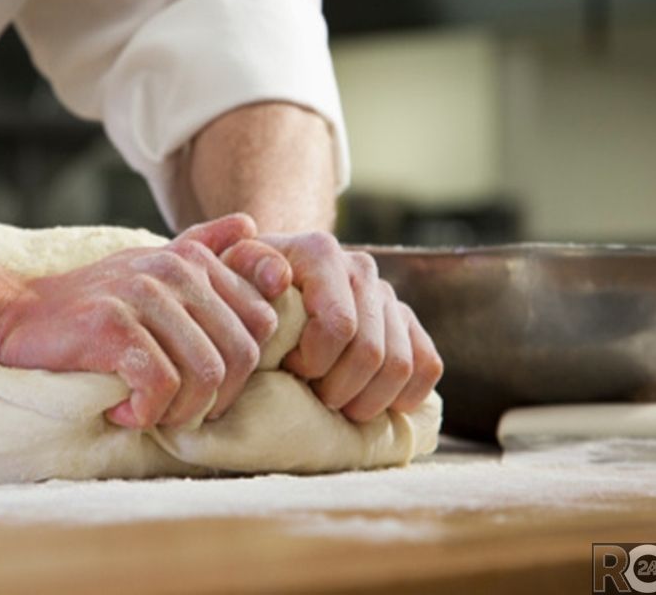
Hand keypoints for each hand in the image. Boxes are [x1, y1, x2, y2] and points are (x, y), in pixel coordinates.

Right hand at [0, 214, 292, 428]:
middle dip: (216, 399)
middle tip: (176, 408)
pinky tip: (122, 410)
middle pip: (242, 354)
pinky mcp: (112, 325)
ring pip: (207, 375)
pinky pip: (161, 385)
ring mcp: (143, 295)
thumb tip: (249, 225)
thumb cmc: (93, 306)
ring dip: (180, 411)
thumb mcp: (150, 267)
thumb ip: (202, 245)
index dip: (242, 367)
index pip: (263, 320)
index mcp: (194, 258)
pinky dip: (145, 413)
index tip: (201, 384)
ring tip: (148, 411)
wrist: (16, 316)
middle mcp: (175, 270)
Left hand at [259, 232, 443, 421]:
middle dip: (338, 389)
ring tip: (334, 402)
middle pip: (370, 352)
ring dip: (367, 400)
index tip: (289, 367)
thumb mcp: (228, 269)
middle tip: (312, 396)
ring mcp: (388, 296)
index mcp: (320, 252)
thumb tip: (278, 277)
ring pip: (401, 366)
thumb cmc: (243, 287)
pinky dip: (405, 396)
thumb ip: (242, 264)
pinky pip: (427, 366)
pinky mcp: (407, 323)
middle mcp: (361, 268)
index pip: (339, 325)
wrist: (270, 282)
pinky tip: (370, 402)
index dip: (314, 362)